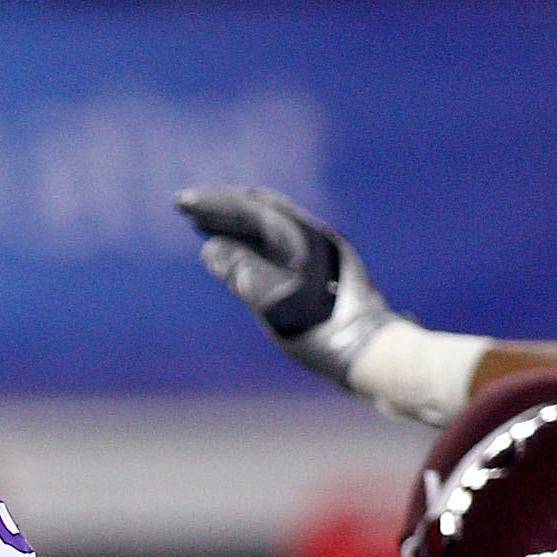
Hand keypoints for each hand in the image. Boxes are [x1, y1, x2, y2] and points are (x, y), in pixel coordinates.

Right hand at [176, 187, 392, 391]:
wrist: (374, 353)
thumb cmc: (327, 334)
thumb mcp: (278, 306)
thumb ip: (244, 275)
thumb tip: (212, 250)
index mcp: (301, 238)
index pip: (250, 210)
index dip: (214, 206)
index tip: (182, 204)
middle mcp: (312, 237)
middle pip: (261, 210)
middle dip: (222, 208)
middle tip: (187, 208)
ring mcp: (319, 254)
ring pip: (271, 227)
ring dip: (237, 223)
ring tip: (207, 224)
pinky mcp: (322, 272)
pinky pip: (279, 245)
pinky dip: (253, 242)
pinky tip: (242, 252)